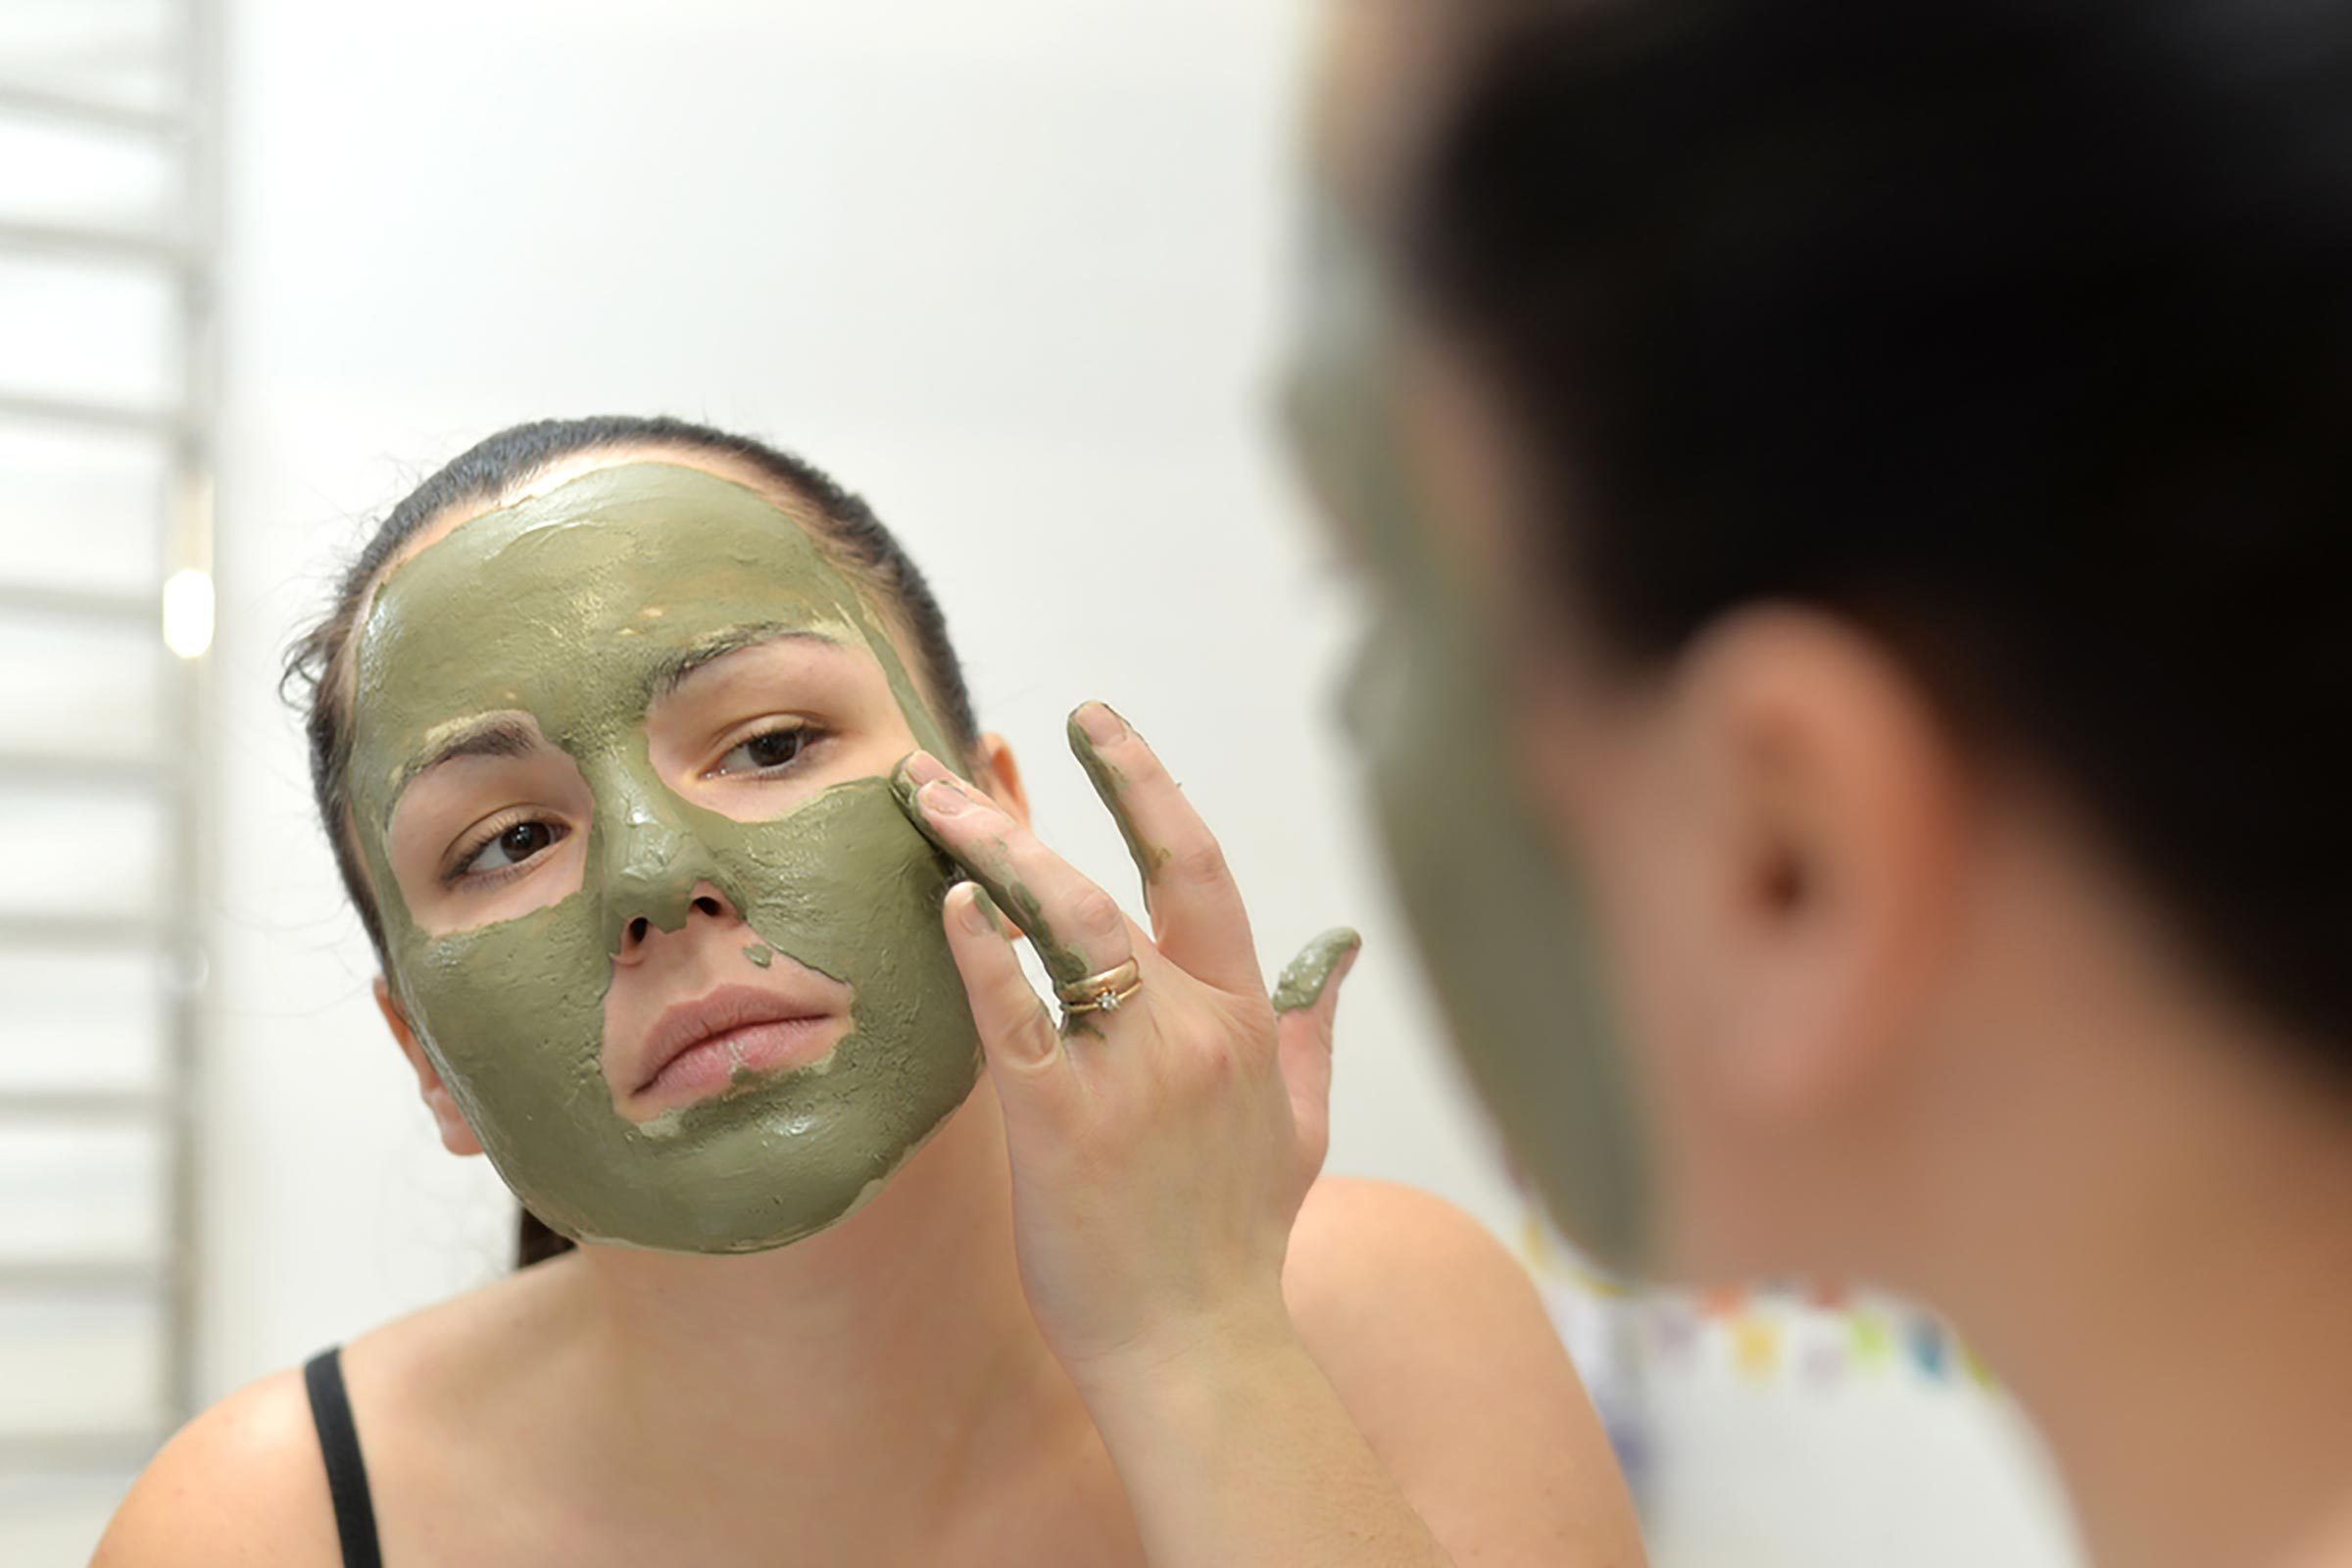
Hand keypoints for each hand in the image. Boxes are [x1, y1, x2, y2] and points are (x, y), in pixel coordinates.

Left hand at [891, 702, 1359, 1389]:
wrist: (1201, 1348)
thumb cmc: (1241, 1240)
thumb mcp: (1302, 1125)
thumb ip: (1310, 1030)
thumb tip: (1333, 954)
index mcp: (1241, 1020)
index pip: (1196, 869)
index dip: (1144, 784)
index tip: (1092, 722)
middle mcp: (1190, 1030)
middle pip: (1107, 884)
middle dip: (1025, 807)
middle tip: (947, 761)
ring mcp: (1128, 1074)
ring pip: (1064, 926)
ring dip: (992, 853)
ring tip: (927, 806)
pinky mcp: (1062, 1126)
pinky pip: (1014, 1016)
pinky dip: (981, 953)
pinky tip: (948, 903)